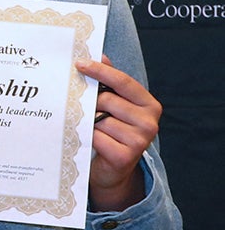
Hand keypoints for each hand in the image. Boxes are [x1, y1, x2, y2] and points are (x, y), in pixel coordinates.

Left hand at [79, 55, 159, 211]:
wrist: (112, 172)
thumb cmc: (112, 135)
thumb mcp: (115, 108)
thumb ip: (111, 85)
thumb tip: (101, 56)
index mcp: (150, 105)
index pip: (123, 81)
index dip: (101, 71)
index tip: (80, 64)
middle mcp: (150, 122)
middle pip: (106, 100)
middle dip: (90, 104)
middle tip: (85, 112)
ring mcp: (140, 140)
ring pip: (98, 119)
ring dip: (88, 124)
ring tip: (91, 131)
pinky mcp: (125, 156)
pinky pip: (94, 137)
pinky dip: (87, 138)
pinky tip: (90, 143)